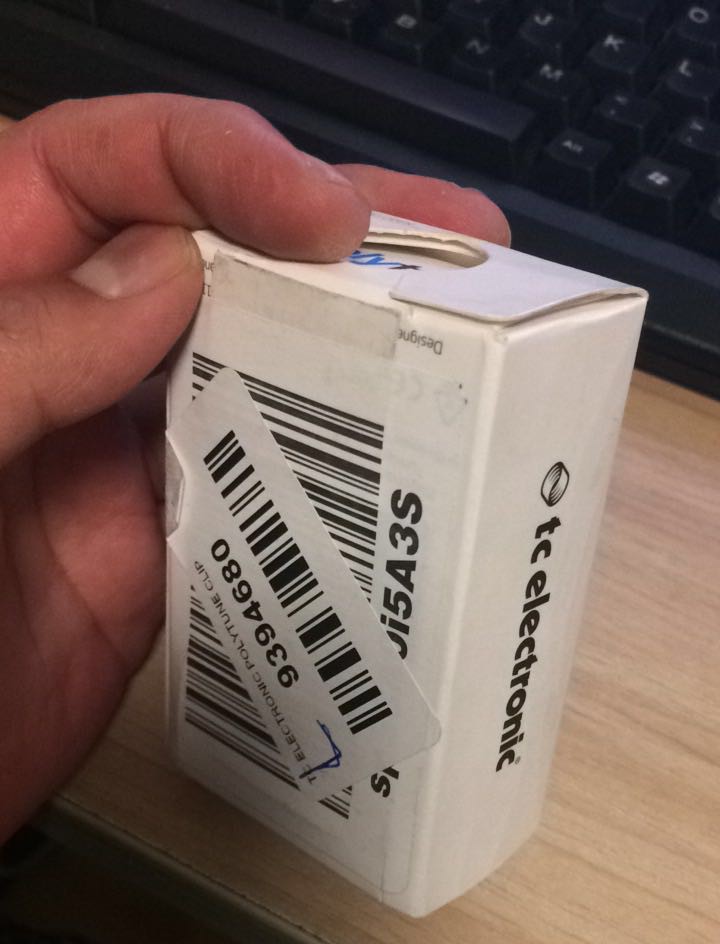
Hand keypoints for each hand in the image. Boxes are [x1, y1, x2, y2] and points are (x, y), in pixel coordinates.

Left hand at [0, 93, 508, 838]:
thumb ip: (21, 349)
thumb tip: (164, 271)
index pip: (96, 172)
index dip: (215, 161)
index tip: (323, 212)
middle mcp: (55, 358)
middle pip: (195, 254)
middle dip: (321, 237)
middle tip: (455, 248)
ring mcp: (108, 456)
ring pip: (242, 368)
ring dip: (345, 347)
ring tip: (461, 338)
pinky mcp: (153, 549)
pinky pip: (253, 492)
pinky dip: (328, 473)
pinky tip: (400, 462)